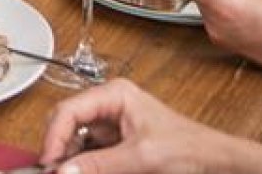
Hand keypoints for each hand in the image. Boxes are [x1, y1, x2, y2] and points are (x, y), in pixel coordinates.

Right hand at [38, 78, 232, 173]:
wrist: (213, 162)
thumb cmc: (188, 148)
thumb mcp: (140, 157)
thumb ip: (98, 164)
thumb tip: (63, 171)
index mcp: (115, 94)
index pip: (68, 111)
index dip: (53, 137)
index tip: (48, 163)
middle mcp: (109, 105)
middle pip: (66, 124)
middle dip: (58, 149)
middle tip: (53, 171)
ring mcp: (111, 125)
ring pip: (74, 141)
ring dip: (69, 159)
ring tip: (66, 173)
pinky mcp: (115, 144)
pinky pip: (88, 152)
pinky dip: (81, 165)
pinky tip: (81, 172)